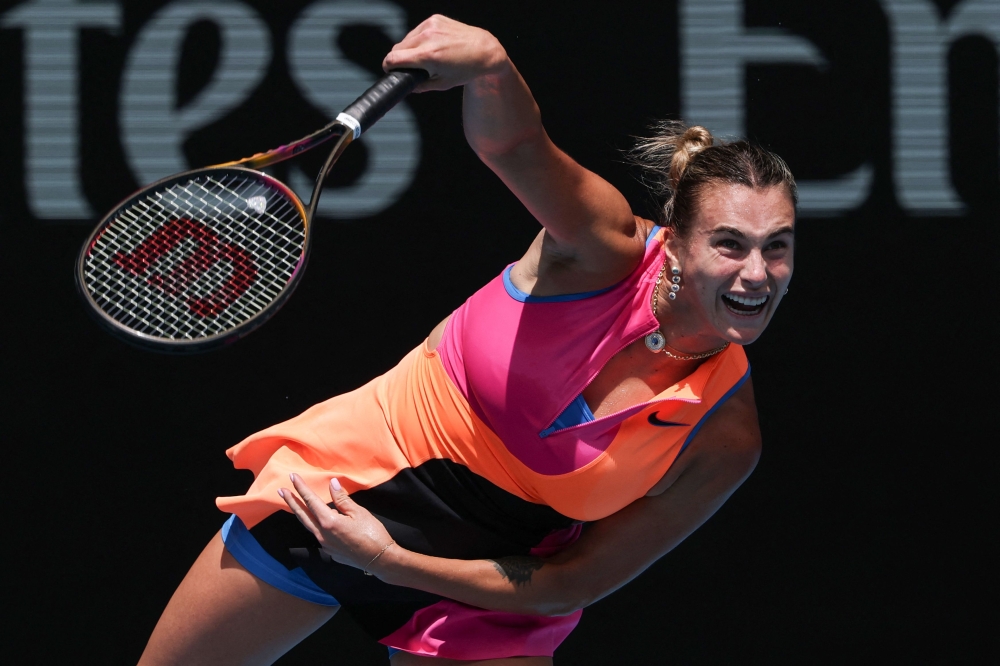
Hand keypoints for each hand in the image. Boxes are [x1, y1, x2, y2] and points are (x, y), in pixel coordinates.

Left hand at [279, 474, 394, 573]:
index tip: (292, 477)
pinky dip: (314, 524)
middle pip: (302, 515)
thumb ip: (342, 499)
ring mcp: (325, 545)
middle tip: (280, 490)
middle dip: (291, 501)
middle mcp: (322, 534)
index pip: (311, 501)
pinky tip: (318, 520)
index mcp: (329, 522)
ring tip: (294, 503)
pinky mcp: (330, 551)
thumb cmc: (372, 534)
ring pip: (308, 525)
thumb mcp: (359, 513)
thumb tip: (332, 484)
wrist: (379, 559)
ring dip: (300, 513)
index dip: (301, 488)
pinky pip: (319, 534)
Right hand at [382, 15, 509, 91]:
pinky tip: (432, 45)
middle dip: (400, 58)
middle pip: (397, 48)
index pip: (393, 58)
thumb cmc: (467, 69)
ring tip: (424, 56)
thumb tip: (408, 86)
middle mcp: (428, 37)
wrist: (484, 50)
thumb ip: (421, 86)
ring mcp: (431, 25)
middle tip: (410, 67)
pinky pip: (417, 30)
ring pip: (406, 38)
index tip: (389, 69)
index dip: (388, 66)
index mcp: (428, 56)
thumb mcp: (443, 84)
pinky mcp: (435, 18)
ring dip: (409, 48)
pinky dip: (419, 39)